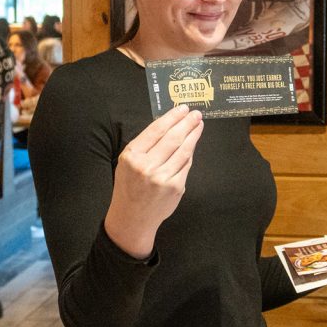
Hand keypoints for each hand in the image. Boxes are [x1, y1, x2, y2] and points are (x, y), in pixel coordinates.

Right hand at [105, 105, 203, 258]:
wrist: (132, 217)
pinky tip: (192, 145)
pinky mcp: (175, 187)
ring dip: (193, 135)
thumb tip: (170, 125)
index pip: (156, 130)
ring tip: (199, 125)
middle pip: (173, 137)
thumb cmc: (129, 186)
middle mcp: (146, 165)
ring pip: (183, 150)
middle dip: (187, 123)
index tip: (182, 109)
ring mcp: (162, 177)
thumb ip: (145, 145)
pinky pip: (186, 165)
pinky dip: (189, 153)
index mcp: (132, 155)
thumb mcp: (127, 162)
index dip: (172, 117)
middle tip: (196, 114)